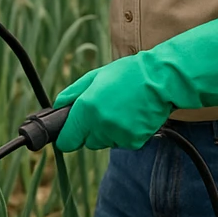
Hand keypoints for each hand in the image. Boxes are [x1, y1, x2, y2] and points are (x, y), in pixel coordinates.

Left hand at [53, 53, 168, 150]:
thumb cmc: (126, 74)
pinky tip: (131, 116)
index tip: (70, 132)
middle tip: (102, 111)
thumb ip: (71, 94)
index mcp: (87, 109)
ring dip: (107, 132)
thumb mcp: (94, 77)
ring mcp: (119, 136)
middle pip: (87, 142)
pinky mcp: (134, 142)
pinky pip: (122, 143)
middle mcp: (101, 126)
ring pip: (104, 142)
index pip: (67, 141)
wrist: (160, 79)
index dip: (67, 137)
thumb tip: (57, 107)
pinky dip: (124, 134)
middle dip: (90, 131)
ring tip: (120, 110)